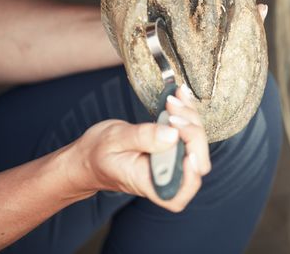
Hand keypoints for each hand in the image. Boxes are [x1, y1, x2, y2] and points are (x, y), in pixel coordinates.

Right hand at [67, 84, 210, 211]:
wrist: (91, 155)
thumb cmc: (98, 153)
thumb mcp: (114, 141)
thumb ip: (143, 137)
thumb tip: (172, 135)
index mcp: (148, 183)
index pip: (179, 194)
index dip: (191, 175)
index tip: (188, 151)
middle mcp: (166, 176)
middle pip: (197, 164)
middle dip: (192, 132)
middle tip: (173, 109)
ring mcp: (173, 163)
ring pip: (197, 145)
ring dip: (191, 118)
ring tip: (174, 98)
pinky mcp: (174, 148)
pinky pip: (190, 133)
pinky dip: (188, 113)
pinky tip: (181, 96)